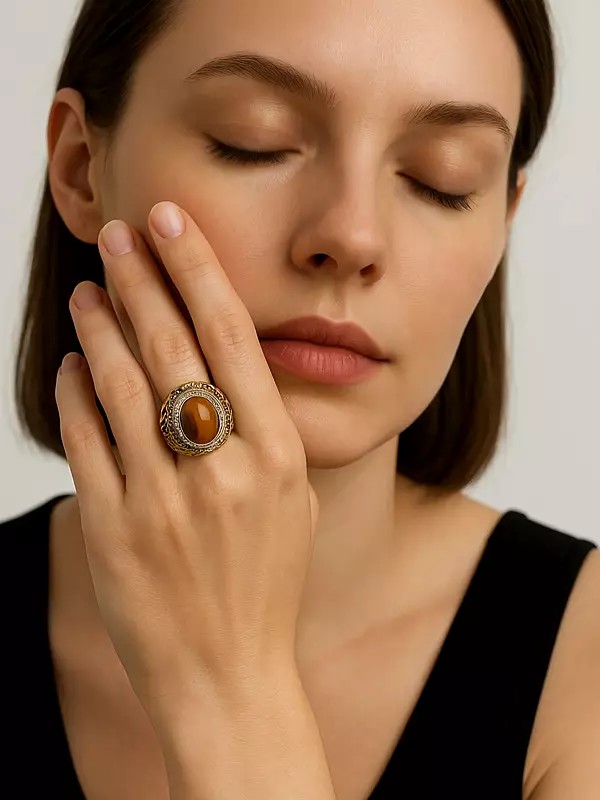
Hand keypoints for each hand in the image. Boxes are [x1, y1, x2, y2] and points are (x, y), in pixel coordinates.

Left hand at [54, 201, 319, 720]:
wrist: (228, 675)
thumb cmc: (266, 585)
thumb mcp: (295, 503)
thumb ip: (266, 431)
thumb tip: (222, 364)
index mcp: (277, 455)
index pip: (232, 337)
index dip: (197, 270)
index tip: (173, 223)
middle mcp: (222, 468)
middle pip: (171, 346)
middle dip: (141, 278)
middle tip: (119, 235)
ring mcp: (162, 498)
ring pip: (119, 383)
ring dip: (99, 325)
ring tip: (88, 288)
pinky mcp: (113, 528)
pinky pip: (85, 439)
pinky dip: (74, 391)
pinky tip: (73, 362)